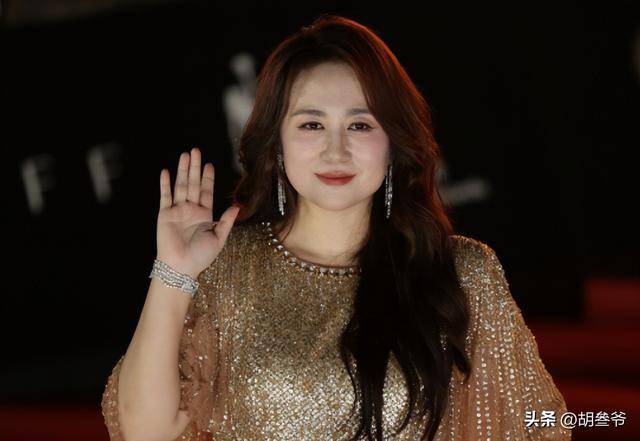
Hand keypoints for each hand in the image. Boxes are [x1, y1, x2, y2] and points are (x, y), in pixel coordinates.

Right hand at [155, 147, 239, 278]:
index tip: (209, 164)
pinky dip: (165, 184)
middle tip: (196, 151)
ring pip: (181, 185)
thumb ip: (226, 221)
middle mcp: (191, 209)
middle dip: (195, 167)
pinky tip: (165, 171)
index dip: (208, 178)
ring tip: (185, 155)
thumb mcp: (219, 238)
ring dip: (183, 171)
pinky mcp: (165, 214)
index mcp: (204, 214)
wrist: (181, 267)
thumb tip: (237, 206)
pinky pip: (165, 196)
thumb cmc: (201, 256)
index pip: (207, 191)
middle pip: (194, 184)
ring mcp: (177, 211)